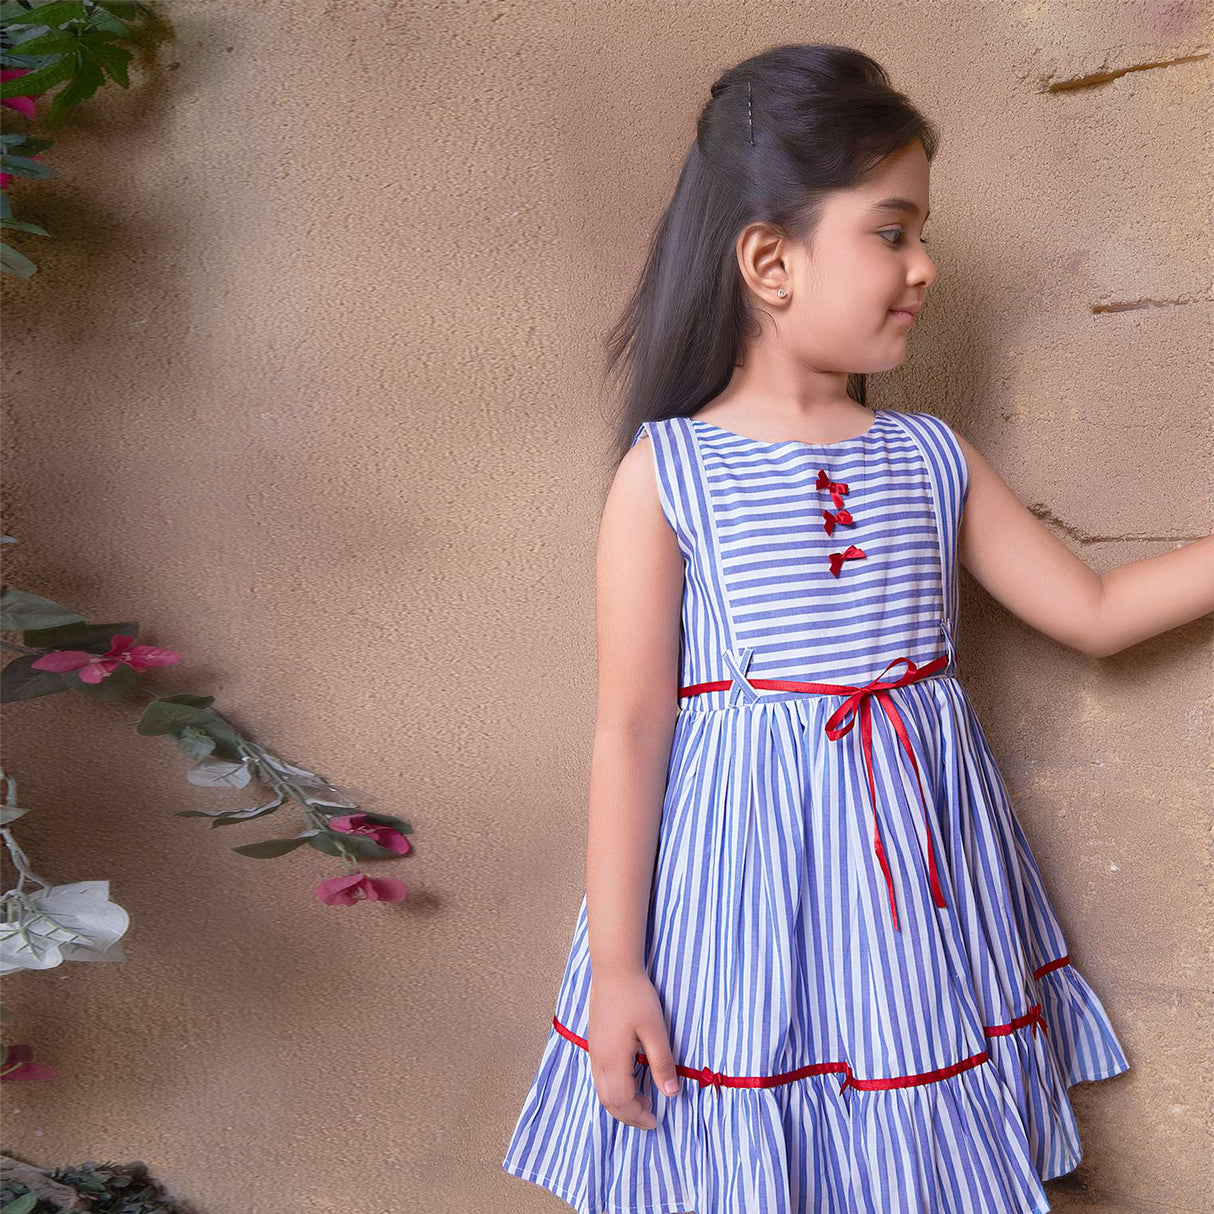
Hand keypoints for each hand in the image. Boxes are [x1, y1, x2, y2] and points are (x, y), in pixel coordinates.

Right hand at [586, 968, 680, 1129]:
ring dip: (620, 1102)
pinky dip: (614, 1088)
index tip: (656, 1120)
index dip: (638, 1116)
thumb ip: (662, 1063)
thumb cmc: (636, 997)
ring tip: (643, 1100)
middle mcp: (599, 1060)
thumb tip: (671, 1093)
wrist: (613, 969)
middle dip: (628, 1115)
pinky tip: (630, 1078)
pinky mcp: (595, 1042)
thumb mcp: (655, 1030)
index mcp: (613, 1060)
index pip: (622, 1102)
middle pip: (608, 1101)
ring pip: (602, 1090)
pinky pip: (600, 1077)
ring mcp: (594, 1050)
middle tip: (650, 1116)